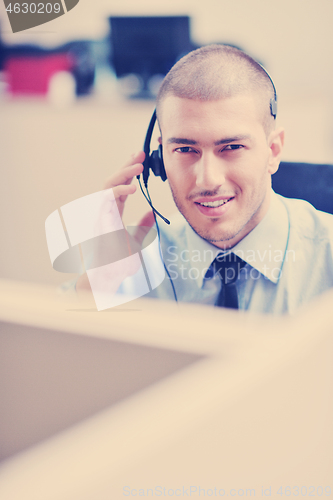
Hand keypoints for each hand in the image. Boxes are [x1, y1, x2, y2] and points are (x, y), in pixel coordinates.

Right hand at [76, 152, 155, 306]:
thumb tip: (152, 214)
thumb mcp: (136, 241)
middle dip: (126, 165)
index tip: (140, 160)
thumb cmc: (118, 262)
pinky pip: (106, 200)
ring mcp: (101, 214)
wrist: (106, 277)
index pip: (120, 187)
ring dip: (123, 173)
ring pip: (107, 185)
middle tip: (140, 153)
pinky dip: (118, 191)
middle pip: (113, 181)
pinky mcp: (99, 220)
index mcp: (113, 213)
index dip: (129, 173)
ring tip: (138, 165)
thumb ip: (142, 227)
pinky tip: (132, 186)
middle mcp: (105, 211)